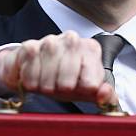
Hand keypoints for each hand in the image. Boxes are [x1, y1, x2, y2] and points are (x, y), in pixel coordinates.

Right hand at [0, 31, 117, 105]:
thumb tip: (105, 93)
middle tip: (59, 88)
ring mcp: (51, 40)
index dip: (82, 92)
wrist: (36, 70)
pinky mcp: (31, 45)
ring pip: (49, 76)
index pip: (91, 83)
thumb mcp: (87, 90)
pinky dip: (31, 82)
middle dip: (61, 91)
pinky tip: (35, 78)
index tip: (78, 88)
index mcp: (91, 49)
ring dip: (46, 87)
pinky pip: (31, 73)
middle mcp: (72, 40)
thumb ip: (104, 96)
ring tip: (47, 84)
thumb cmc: (65, 79)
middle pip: (68, 83)